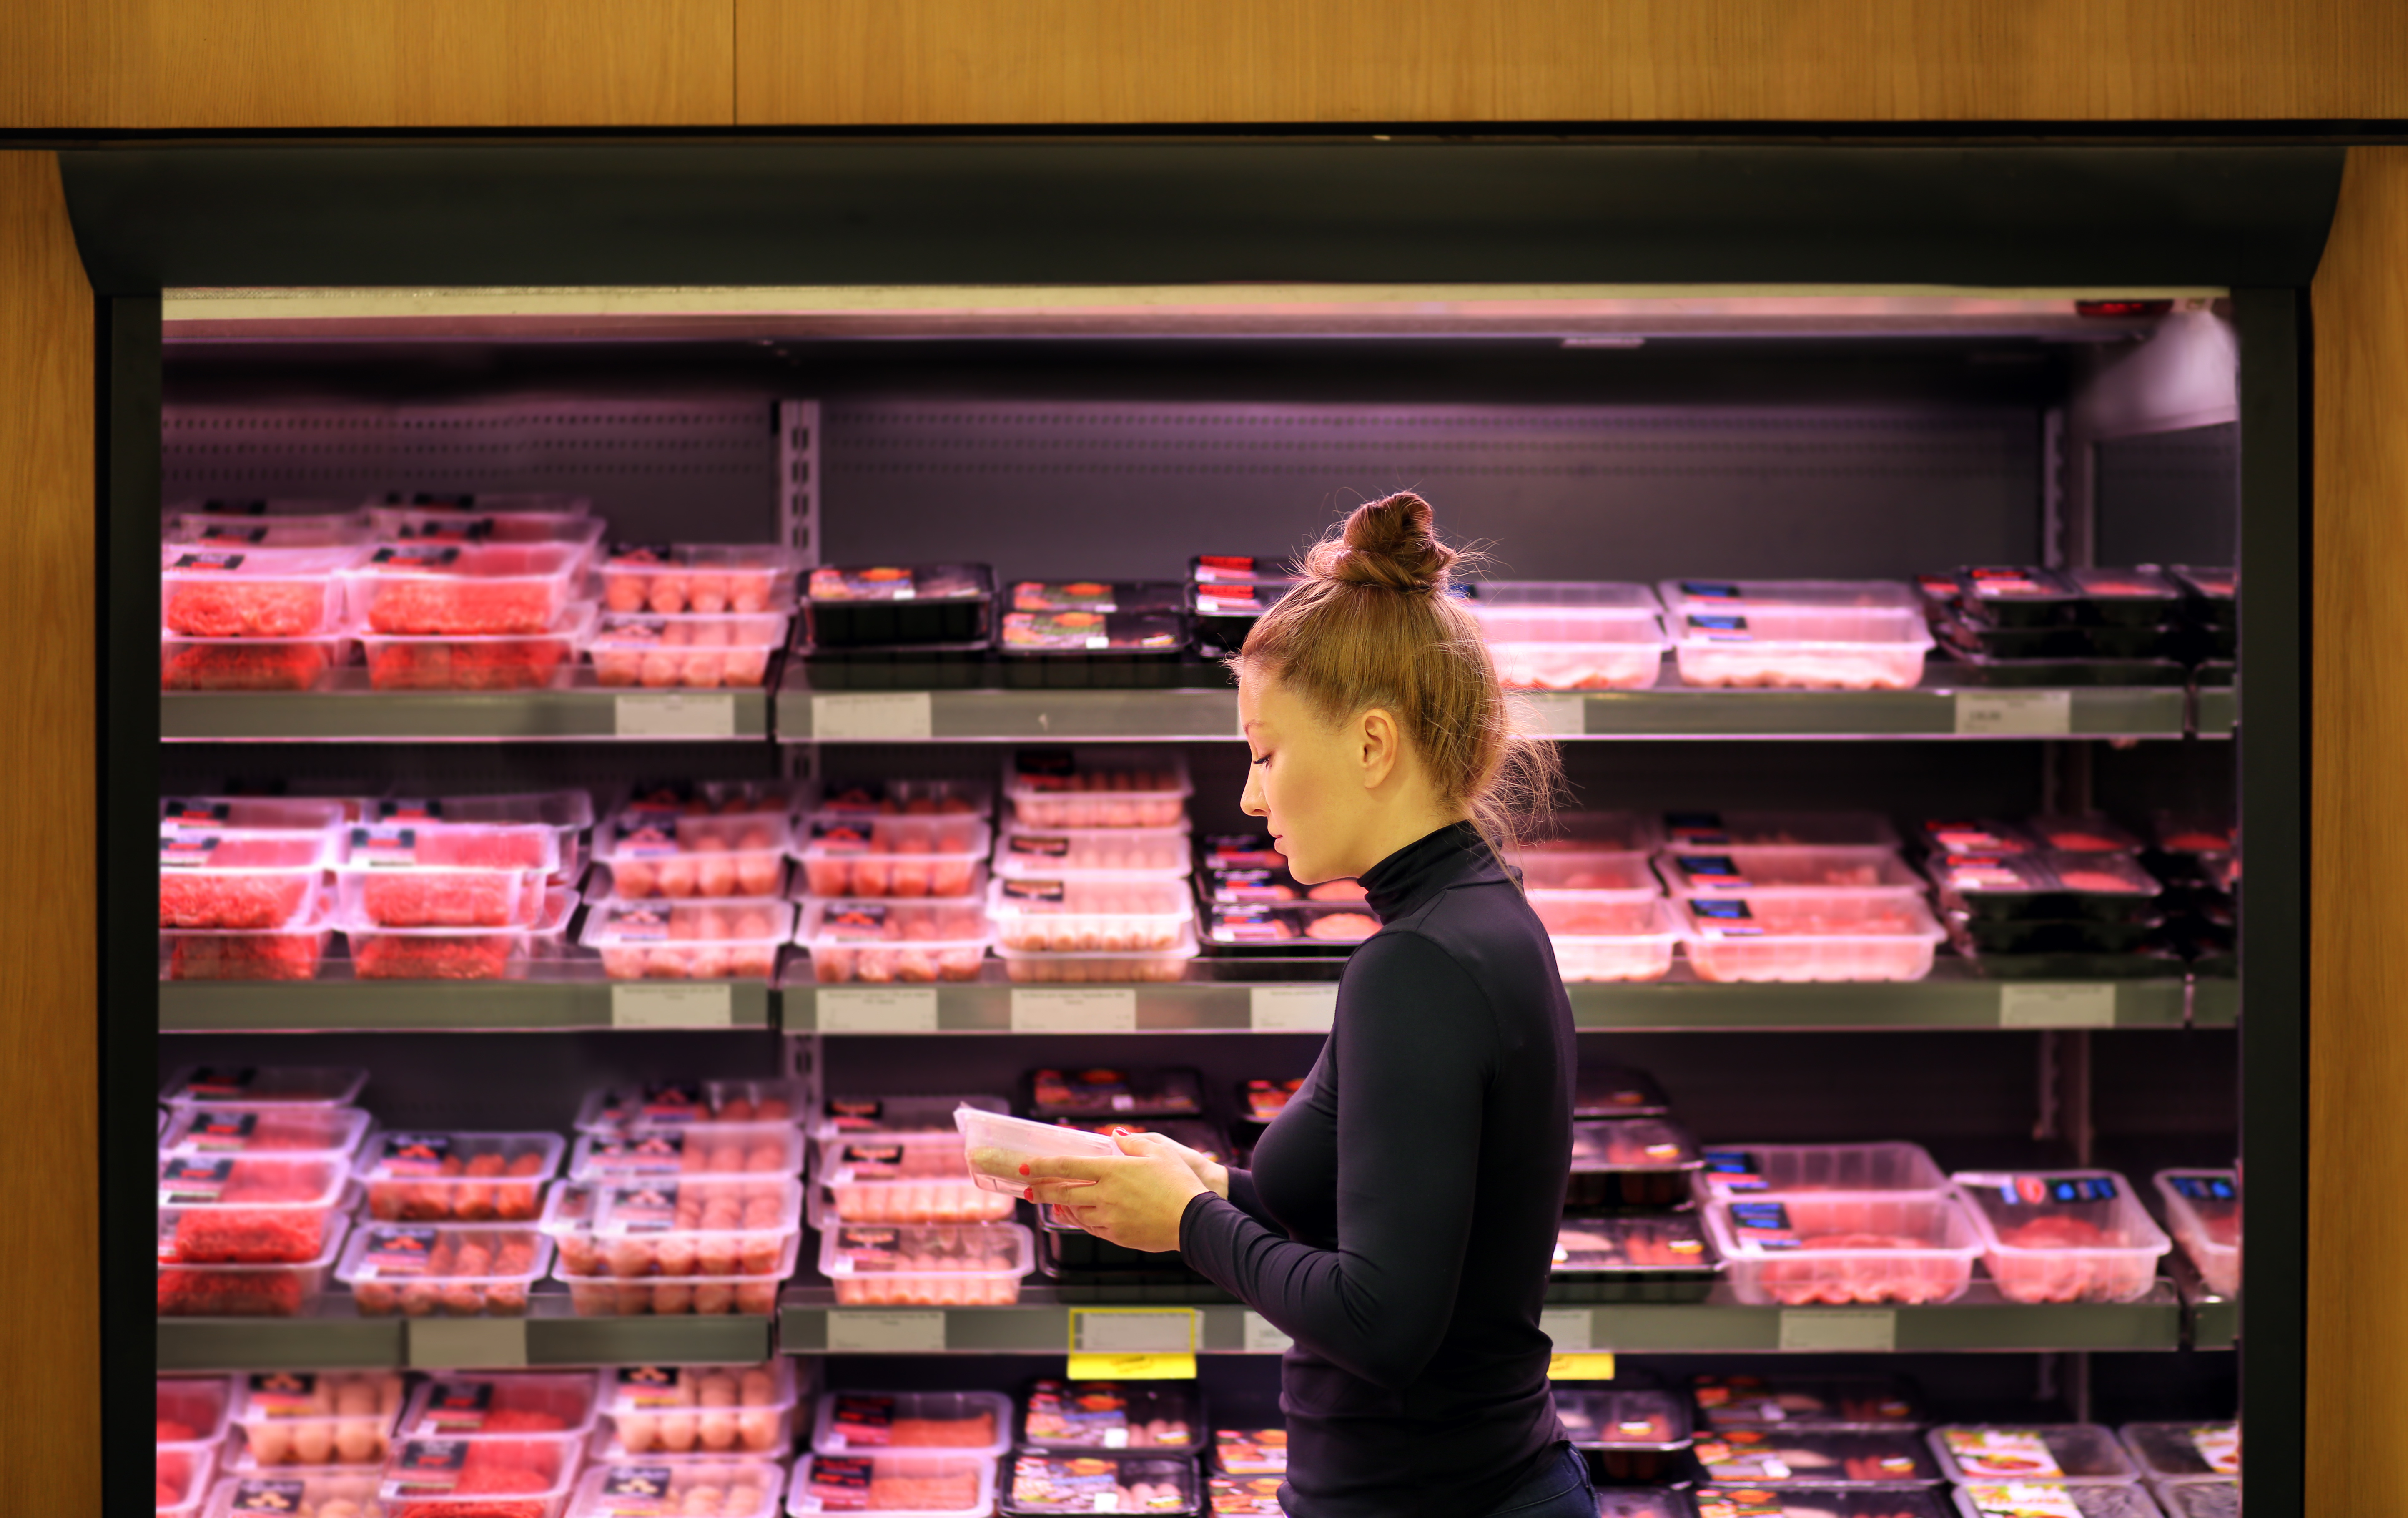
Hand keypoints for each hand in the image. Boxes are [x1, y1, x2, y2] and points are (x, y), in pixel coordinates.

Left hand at [1025, 1131, 1212, 1254]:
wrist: (1195, 1220)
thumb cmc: (1180, 1183)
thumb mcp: (1160, 1151)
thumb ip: (1133, 1142)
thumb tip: (1115, 1136)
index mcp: (1113, 1170)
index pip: (1068, 1166)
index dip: (1043, 1166)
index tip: (1026, 1166)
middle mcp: (1106, 1194)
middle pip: (1064, 1192)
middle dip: (1040, 1190)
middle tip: (1026, 1189)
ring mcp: (1110, 1217)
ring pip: (1075, 1212)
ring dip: (1059, 1207)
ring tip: (1050, 1202)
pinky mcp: (1118, 1235)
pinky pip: (1091, 1228)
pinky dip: (1079, 1221)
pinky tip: (1076, 1216)